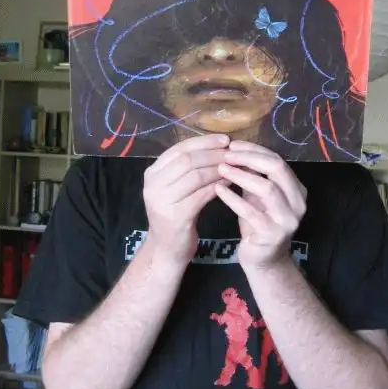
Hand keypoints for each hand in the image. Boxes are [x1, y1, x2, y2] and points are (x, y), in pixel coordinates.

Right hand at [143, 134, 229, 264]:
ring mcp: (162, 200)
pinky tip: (231, 184)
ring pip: (195, 176)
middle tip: (233, 152)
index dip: (204, 142)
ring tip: (235, 166)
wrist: (166, 249)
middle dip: (213, 153)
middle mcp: (153, 184)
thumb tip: (219, 146)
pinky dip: (217, 187)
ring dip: (218, 169)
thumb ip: (188, 169)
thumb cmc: (175, 215)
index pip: (179, 148)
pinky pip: (201, 195)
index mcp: (152, 172)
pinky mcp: (175, 215)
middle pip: (187, 160)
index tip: (225, 139)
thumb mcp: (176, 188)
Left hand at [215, 141, 306, 269]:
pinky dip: (233, 198)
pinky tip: (218, 190)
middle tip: (226, 155)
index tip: (232, 145)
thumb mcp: (258, 198)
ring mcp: (287, 219)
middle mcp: (298, 203)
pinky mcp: (272, 234)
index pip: (277, 160)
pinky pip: (251, 211)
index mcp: (296, 189)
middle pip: (277, 169)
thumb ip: (253, 177)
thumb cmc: (258, 225)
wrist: (263, 261)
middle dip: (249, 158)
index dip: (254, 150)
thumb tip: (234, 151)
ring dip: (241, 176)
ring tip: (220, 169)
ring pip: (267, 188)